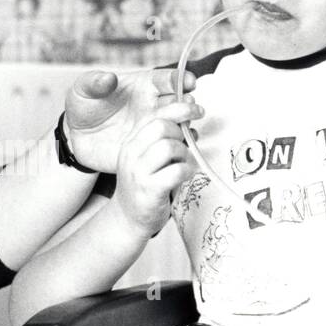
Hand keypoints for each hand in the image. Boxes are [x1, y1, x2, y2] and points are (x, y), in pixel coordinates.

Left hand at [63, 68, 196, 173]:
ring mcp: (155, 127)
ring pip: (180, 124)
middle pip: (180, 102)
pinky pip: (172, 147)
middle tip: (189, 107)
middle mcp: (154, 105)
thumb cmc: (83, 107)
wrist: (78, 137)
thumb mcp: (82, 91)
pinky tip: (179, 145)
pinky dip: (181, 146)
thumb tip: (108, 78)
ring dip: (186, 125)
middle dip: (187, 104)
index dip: (180, 79)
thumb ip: (94, 83)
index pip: (167, 79)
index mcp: (143, 86)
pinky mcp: (151, 148)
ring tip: (185, 127)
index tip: (188, 82)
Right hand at [109, 101, 200, 239]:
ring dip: (184, 153)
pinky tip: (184, 175)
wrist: (128, 218)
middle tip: (185, 145)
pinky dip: (186, 170)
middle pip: (161, 126)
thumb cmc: (145, 185)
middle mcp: (130, 154)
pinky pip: (176, 171)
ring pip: (169, 147)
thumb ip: (166, 138)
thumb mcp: (150, 158)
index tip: (196, 109)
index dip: (178, 108)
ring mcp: (138, 172)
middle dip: (180, 132)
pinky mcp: (149, 190)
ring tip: (183, 163)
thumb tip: (190, 120)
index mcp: (131, 142)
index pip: (153, 115)